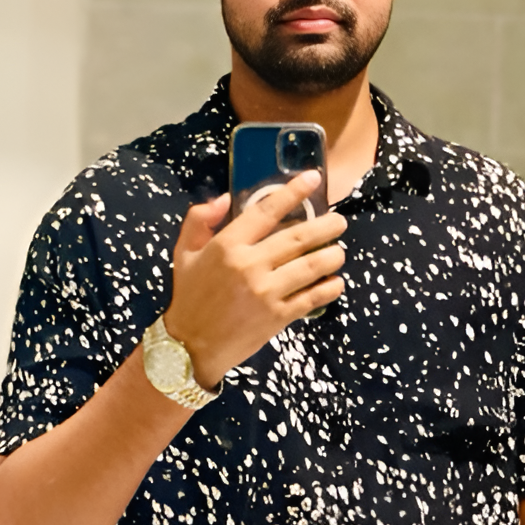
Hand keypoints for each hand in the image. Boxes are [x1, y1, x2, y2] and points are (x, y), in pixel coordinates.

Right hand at [162, 171, 345, 388]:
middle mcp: (249, 265)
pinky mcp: (276, 317)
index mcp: (227, 245)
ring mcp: (265, 292)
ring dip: (331, 256)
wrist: (190, 346)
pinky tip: (337, 282)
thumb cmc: (190, 295)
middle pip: (298, 238)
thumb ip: (200, 220)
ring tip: (340, 251)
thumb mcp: (185, 252)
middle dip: (326, 226)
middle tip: (339, 221)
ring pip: (310, 267)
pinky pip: (310, 298)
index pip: (266, 211)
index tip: (313, 179)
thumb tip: (226, 198)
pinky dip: (328, 289)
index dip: (293, 192)